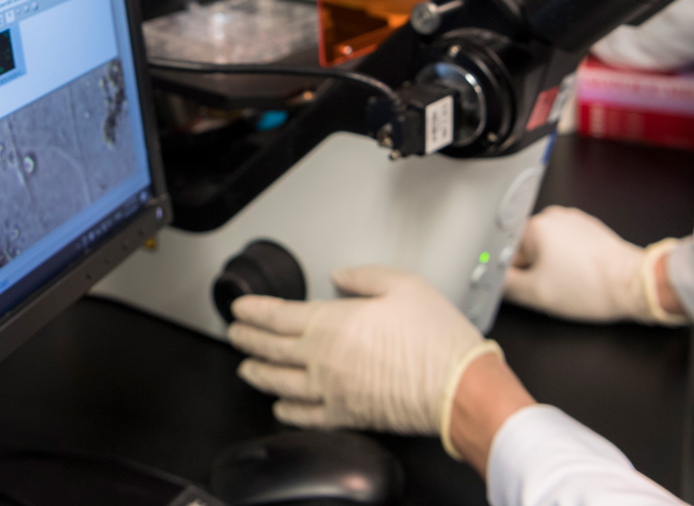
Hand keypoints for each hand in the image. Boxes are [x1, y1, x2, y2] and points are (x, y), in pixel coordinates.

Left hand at [228, 265, 501, 449]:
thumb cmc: (437, 339)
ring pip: (280, 384)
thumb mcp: (403, 284)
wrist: (459, 387)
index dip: (253, 311)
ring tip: (246, 367)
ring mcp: (332, 391)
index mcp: (332, 324)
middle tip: (234, 333)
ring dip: (258, 373)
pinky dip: (286, 409)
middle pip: (270, 349)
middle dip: (246, 339)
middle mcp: (324, 360)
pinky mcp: (347, 416)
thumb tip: (341, 276)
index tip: (239, 309)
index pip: (277, 316)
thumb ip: (364, 276)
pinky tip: (280, 405)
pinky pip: (305, 415)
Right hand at [503, 206, 683, 323]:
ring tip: (572, 282)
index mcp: (536, 226)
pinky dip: (570, 262)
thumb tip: (495, 281)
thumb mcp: (537, 294)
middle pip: (527, 250)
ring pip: (548, 250)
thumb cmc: (593, 287)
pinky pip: (568, 248)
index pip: (507, 253)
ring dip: (554, 267)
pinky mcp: (590, 230)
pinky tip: (582, 275)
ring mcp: (574, 221)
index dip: (515, 276)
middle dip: (536, 271)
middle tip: (553, 288)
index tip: (527, 287)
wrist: (634, 285)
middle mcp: (553, 217)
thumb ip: (507, 286)